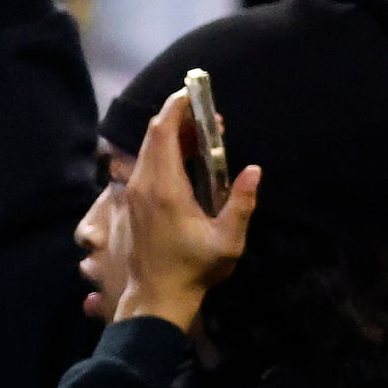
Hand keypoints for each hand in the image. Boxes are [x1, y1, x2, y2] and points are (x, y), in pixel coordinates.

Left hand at [112, 91, 260, 330]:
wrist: (156, 294)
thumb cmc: (195, 268)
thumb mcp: (228, 240)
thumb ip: (242, 203)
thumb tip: (253, 170)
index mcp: (163, 186)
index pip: (162, 132)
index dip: (176, 108)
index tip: (193, 94)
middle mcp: (143, 182)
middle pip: (154, 134)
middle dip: (178, 118)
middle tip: (209, 116)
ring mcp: (134, 190)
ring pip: (148, 148)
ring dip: (172, 134)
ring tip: (204, 134)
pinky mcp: (134, 199)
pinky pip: (146, 162)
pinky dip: (164, 150)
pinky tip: (188, 157)